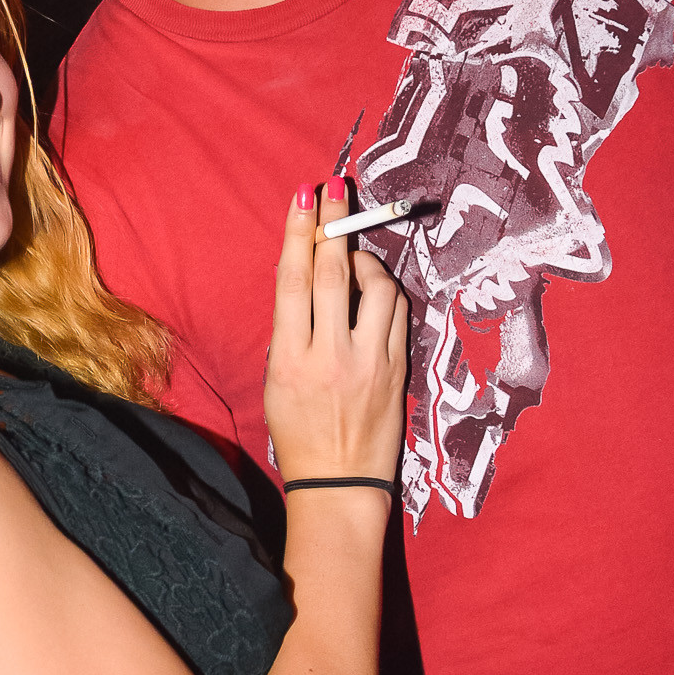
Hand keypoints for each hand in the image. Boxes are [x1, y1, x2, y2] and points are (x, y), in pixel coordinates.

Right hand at [264, 180, 408, 487]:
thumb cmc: (298, 434)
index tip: (305, 198)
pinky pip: (396, 313)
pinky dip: (384, 289)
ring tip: (353, 255)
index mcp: (291, 358)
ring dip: (363, 259)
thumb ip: (289, 331)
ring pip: (374, 287)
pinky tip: (374, 286)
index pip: (294, 280)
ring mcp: (368, 361)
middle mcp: (330, 354)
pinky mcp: (396, 369)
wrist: (338, 484)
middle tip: (334, 190)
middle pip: (333, 272)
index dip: (300, 233)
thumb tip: (302, 276)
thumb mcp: (277, 382)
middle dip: (334, 224)